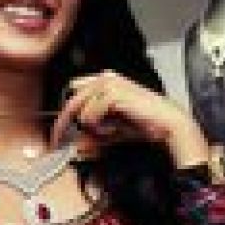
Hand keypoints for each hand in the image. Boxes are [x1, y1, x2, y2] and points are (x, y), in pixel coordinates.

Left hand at [51, 70, 209, 168]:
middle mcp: (104, 78)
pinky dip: (98, 126)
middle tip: (58, 141)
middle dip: (64, 122)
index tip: (58, 134)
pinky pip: (90, 115)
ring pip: (80, 108)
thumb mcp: (113, 130)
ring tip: (110, 131)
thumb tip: (76, 147)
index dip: (64, 114)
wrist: (167, 124)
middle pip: (71, 99)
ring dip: (90, 126)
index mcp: (104, 81)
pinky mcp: (112, 93)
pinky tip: (115, 128)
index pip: (73, 93)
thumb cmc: (144, 123)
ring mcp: (107, 83)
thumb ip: (93, 135)